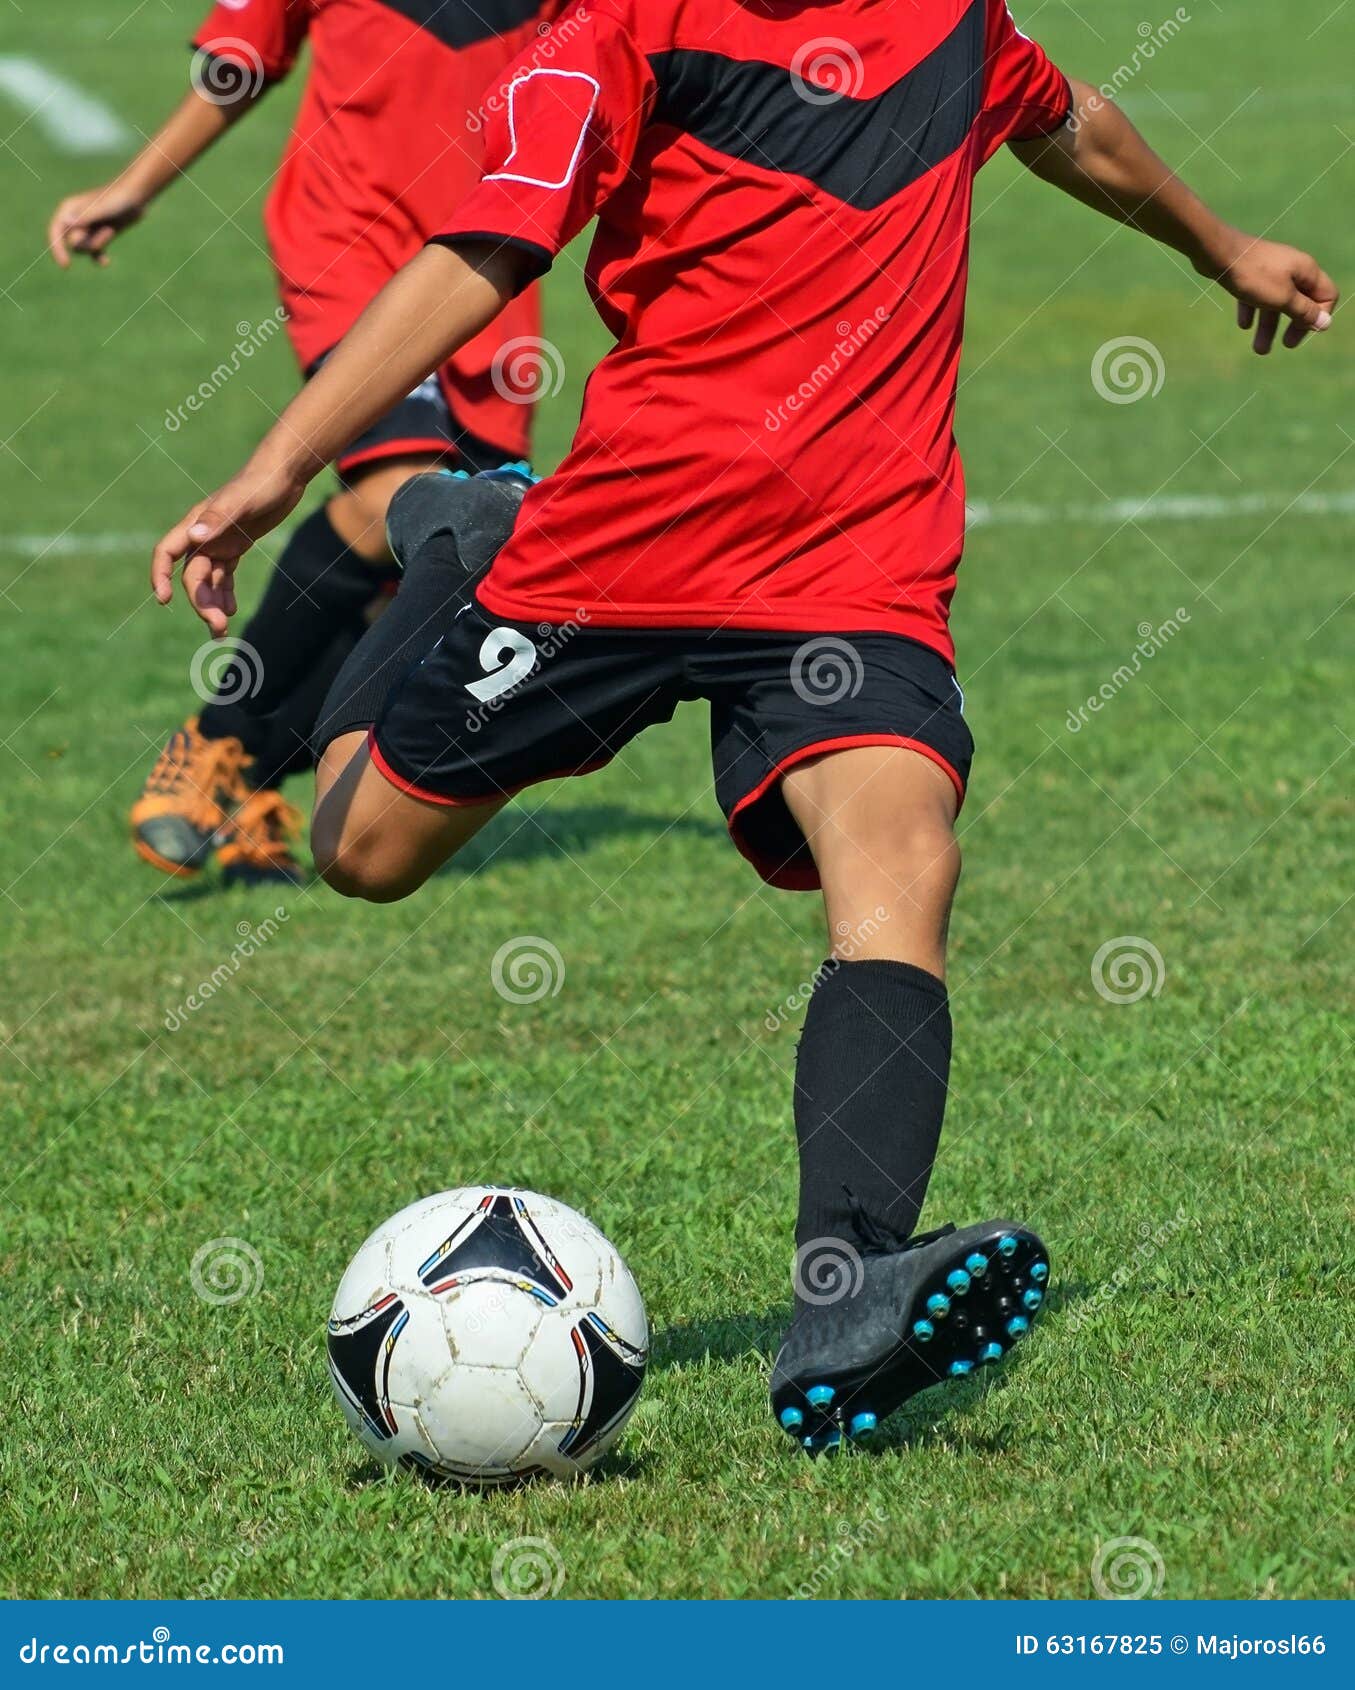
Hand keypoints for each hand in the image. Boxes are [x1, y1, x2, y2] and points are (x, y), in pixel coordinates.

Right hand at [47, 182, 146, 268]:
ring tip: (110, 231)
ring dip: (98, 245)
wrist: (135, 197)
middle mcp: (74, 219)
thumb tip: (65, 222)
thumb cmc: (117, 199)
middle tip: (108, 231)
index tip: (66, 265)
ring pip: (84, 249)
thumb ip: (85, 216)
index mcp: (69, 209)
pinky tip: (106, 262)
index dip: (57, 249)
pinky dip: (98, 258)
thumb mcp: (102, 209)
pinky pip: (93, 252)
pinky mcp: (99, 234)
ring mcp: (87, 228)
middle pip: (73, 244)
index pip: (55, 231)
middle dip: (89, 243)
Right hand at [151, 463, 306, 635]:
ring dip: (212, 605)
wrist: (284, 474)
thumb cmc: (261, 483)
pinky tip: (233, 610)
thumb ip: (217, 517)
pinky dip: (226, 593)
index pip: (166, 553)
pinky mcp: (236, 545)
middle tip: (219, 628)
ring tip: (222, 630)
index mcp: (196, 524)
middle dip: (201, 603)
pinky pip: (225, 575)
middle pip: (193, 577)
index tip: (164, 600)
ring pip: (208, 580)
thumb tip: (194, 536)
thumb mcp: (242, 500)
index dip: (160, 576)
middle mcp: (203, 535)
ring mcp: (219, 542)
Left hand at [1213, 235, 1338, 353]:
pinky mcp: (1251, 273)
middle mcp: (1292, 268)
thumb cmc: (1254, 276)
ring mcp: (1271, 270)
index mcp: (1307, 271)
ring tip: (1259, 350)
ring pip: (1276, 302)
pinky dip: (1253, 311)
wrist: (1219, 253)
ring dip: (1269, 326)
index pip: (1327, 295)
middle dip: (1293, 326)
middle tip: (1286, 345)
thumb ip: (1304, 311)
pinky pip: (1257, 295)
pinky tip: (1244, 325)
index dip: (1320, 315)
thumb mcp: (1283, 299)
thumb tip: (1325, 323)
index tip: (1305, 332)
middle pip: (1301, 301)